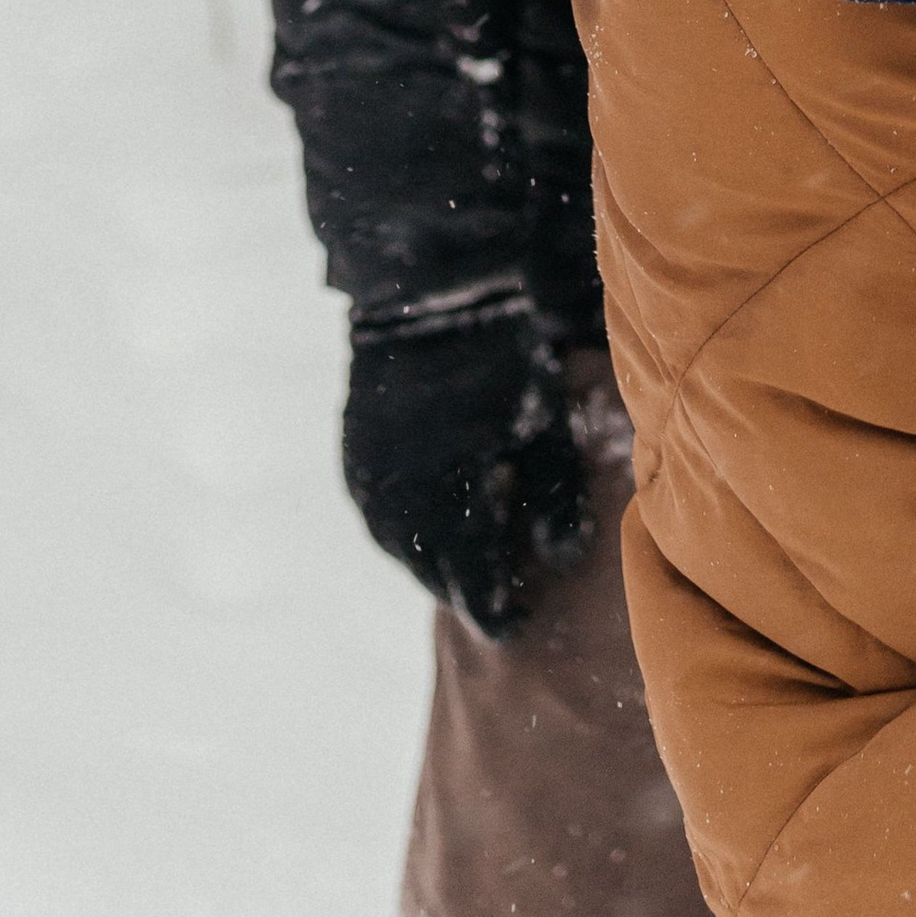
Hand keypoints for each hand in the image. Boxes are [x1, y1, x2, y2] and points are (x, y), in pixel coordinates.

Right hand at [341, 289, 587, 636]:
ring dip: (433, 558)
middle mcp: (400, 504)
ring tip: (468, 556)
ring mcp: (369, 480)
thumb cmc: (503, 358)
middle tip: (499, 591)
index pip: (472, 588)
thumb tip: (561, 561)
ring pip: (401, 549)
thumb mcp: (545, 428)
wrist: (432, 294)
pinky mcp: (354, 456)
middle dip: (466, 586)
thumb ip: (557, 500)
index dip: (498, 613)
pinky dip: (407, 526)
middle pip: (432, 573)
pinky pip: (379, 516)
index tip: (520, 622)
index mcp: (451, 503)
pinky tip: (432, 517)